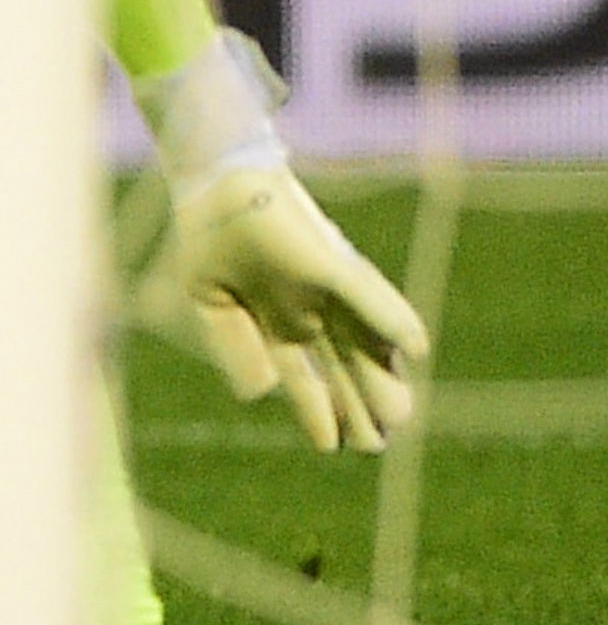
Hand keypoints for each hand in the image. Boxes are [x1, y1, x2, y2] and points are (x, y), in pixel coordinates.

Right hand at [130, 162, 428, 451]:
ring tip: (400, 417)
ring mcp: (326, 285)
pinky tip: (414, 349)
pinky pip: (364, 293)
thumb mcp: (210, 298)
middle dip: (359, 404)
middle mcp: (310, 307)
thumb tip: (262, 394)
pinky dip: (390, 318)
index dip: (317, 410)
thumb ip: (234, 346)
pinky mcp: (331, 259)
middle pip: (342, 365)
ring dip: (382, 377)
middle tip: (379, 444)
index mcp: (275, 320)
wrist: (213, 177)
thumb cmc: (210, 229)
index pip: (304, 375)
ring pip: (362, 340)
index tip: (330, 447)